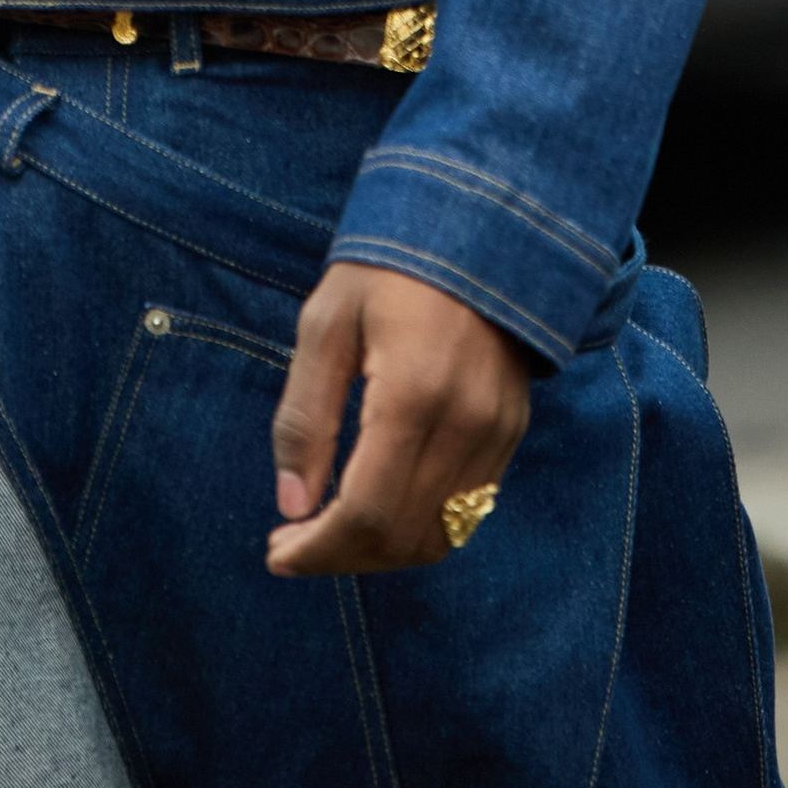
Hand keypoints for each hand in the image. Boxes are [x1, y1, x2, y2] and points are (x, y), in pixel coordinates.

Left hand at [266, 261, 531, 576]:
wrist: (475, 231)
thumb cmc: (386, 268)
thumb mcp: (325, 325)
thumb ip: (305, 418)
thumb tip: (291, 504)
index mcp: (413, 394)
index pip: (367, 511)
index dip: (318, 549)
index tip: (276, 554)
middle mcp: (465, 425)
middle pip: (402, 536)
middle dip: (340, 556)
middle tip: (291, 545)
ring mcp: (496, 434)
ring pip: (439, 535)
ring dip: (379, 551)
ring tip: (328, 533)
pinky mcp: (511, 433)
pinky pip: (466, 510)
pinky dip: (417, 526)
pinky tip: (377, 507)